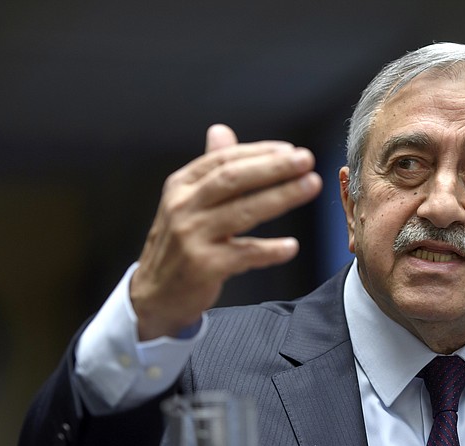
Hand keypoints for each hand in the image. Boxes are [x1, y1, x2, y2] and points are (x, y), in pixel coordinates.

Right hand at [130, 124, 322, 339]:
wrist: (153, 295)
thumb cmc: (177, 245)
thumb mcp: (185, 202)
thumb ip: (208, 169)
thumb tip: (221, 130)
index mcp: (181, 186)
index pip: (224, 160)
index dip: (260, 153)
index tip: (291, 150)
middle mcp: (183, 207)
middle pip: (233, 179)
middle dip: (273, 167)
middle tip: (306, 160)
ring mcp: (191, 236)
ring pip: (243, 211)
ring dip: (281, 197)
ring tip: (310, 186)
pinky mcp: (203, 266)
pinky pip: (243, 254)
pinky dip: (269, 250)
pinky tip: (290, 247)